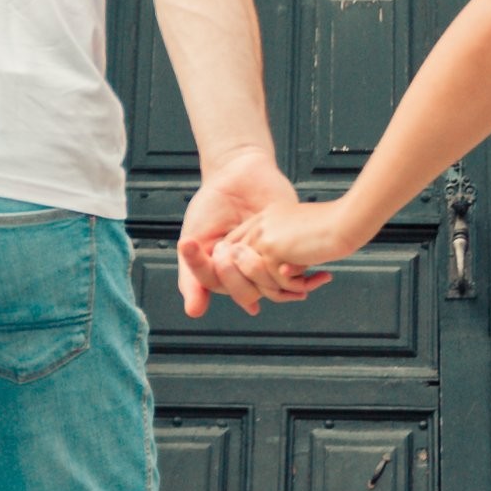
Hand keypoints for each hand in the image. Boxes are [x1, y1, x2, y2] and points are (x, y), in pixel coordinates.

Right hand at [174, 152, 313, 316]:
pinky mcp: (291, 256)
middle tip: (224, 246)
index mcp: (220, 274)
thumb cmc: (212, 206)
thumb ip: (192, 274)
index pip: (212, 281)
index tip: (187, 242)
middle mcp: (245, 275)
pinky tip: (301, 268)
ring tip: (254, 251)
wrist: (240, 176)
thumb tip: (194, 313)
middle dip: (234, 272)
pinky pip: (299, 276)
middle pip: (245, 292)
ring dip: (268, 276)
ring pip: (272, 289)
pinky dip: (303, 278)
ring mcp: (268, 266)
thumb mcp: (194, 236)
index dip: (200, 265)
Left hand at [215, 189, 374, 295]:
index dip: (250, 271)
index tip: (273, 287)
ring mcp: (263, 237)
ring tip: (310, 286)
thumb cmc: (335, 228)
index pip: (240, 249)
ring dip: (287, 289)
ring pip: (261, 281)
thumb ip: (283, 250)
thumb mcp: (301, 234)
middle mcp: (259, 226)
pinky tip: (321, 276)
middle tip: (298, 293)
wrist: (347, 222)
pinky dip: (301, 285)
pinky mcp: (272, 251)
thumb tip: (278, 274)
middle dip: (267, 287)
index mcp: (265, 218)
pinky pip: (279, 283)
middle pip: (244, 268)